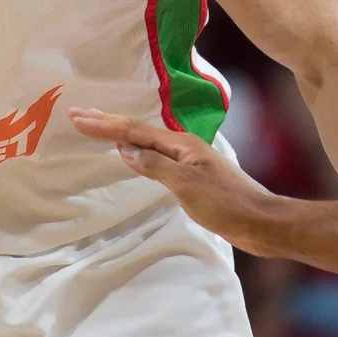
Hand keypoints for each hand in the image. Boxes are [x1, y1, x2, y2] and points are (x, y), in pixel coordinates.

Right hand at [68, 109, 288, 255]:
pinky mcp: (191, 178)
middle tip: (78, 114)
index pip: (134, 131)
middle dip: (108, 122)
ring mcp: (188, 162)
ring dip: (121, 134)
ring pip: (146, 142)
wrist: (260, 222)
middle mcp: (183, 147)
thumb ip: (156, 166)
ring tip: (99, 128)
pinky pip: (154, 158)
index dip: (104, 124)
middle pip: (138, 130)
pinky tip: (132, 154)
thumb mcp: (187, 185)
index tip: (76, 116)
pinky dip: (136, 151)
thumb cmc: (226, 203)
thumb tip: (125, 149)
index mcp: (181, 144)